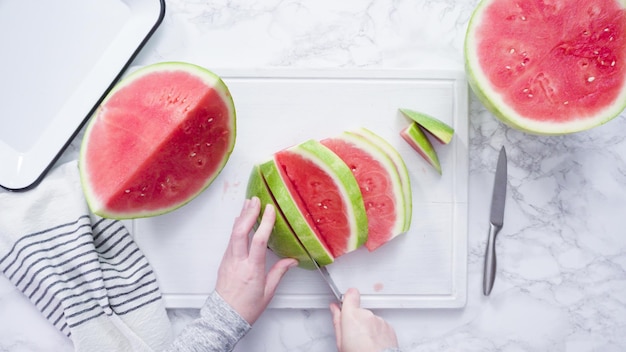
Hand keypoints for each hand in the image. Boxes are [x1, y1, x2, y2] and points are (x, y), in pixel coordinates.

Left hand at [215, 197, 297, 324]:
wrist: (225, 317)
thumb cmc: (246, 308)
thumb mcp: (268, 292)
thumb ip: (279, 272)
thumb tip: (292, 260)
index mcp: (252, 270)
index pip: (258, 242)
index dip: (265, 223)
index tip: (270, 210)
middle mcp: (238, 263)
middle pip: (241, 232)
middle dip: (248, 213)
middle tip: (256, 200)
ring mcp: (229, 260)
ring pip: (233, 234)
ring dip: (241, 217)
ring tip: (248, 203)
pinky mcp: (224, 261)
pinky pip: (230, 240)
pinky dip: (236, 227)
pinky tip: (240, 220)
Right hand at [330, 288, 398, 351]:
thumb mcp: (340, 341)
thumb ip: (337, 321)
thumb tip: (335, 309)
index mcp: (352, 316)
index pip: (351, 294)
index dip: (347, 298)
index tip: (345, 303)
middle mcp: (367, 315)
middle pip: (360, 311)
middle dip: (356, 320)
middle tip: (353, 336)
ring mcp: (379, 321)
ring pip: (370, 319)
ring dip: (367, 327)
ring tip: (364, 342)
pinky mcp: (389, 328)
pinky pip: (380, 326)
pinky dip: (377, 332)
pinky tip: (373, 343)